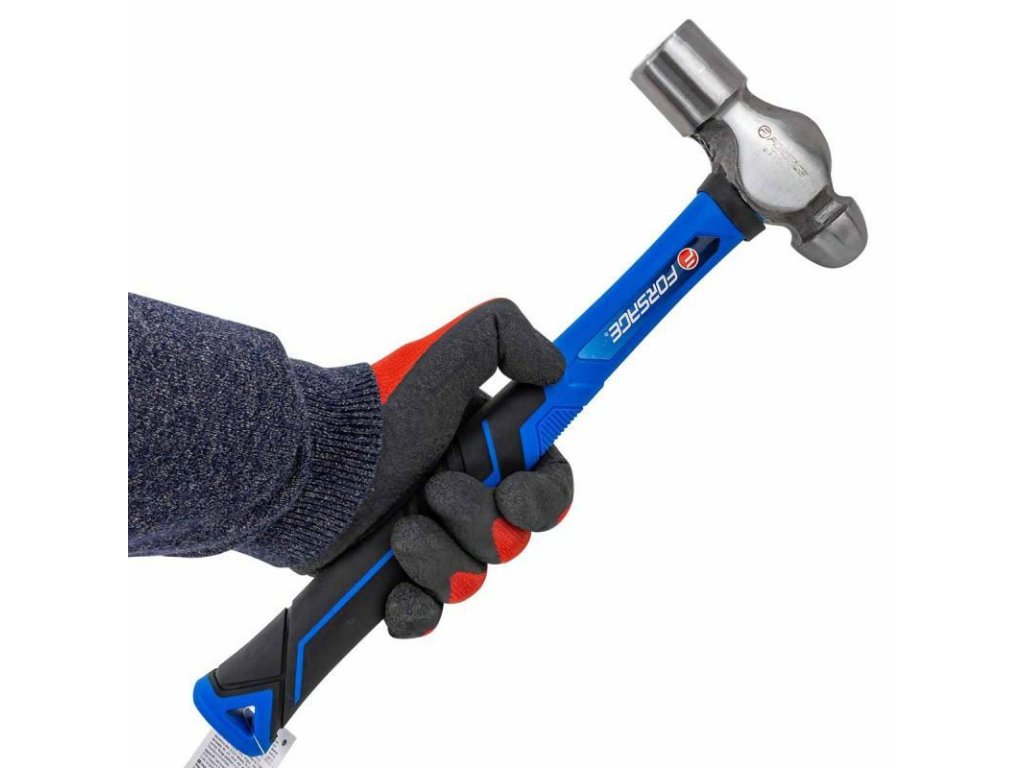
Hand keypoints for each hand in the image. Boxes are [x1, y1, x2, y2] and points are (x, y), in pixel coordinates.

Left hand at [329, 299, 572, 636]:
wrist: (303, 468)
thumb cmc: (375, 415)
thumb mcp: (443, 353)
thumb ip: (504, 336)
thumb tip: (556, 364)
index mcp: (484, 451)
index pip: (546, 485)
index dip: (543, 497)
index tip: (513, 493)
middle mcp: (463, 496)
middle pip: (511, 538)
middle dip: (479, 522)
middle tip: (437, 492)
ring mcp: (430, 540)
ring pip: (471, 579)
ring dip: (442, 560)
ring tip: (400, 533)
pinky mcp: (394, 579)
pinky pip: (428, 614)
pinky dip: (416, 610)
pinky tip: (396, 593)